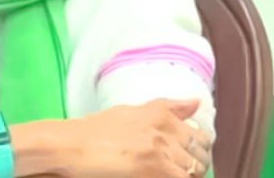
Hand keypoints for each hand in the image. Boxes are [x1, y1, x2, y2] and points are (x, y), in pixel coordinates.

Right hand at [60, 98, 211, 176]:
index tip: (188, 157)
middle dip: (196, 165)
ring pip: (194, 170)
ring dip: (186, 174)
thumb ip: (167, 108)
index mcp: (161, 114)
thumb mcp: (132, 111)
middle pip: (201, 155)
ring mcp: (162, 152)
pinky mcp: (156, 170)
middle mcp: (165, 130)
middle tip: (177, 170)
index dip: (198, 150)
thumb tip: (196, 103)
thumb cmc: (94, 131)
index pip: (200, 135)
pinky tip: (157, 176)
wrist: (72, 146)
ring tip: (165, 173)